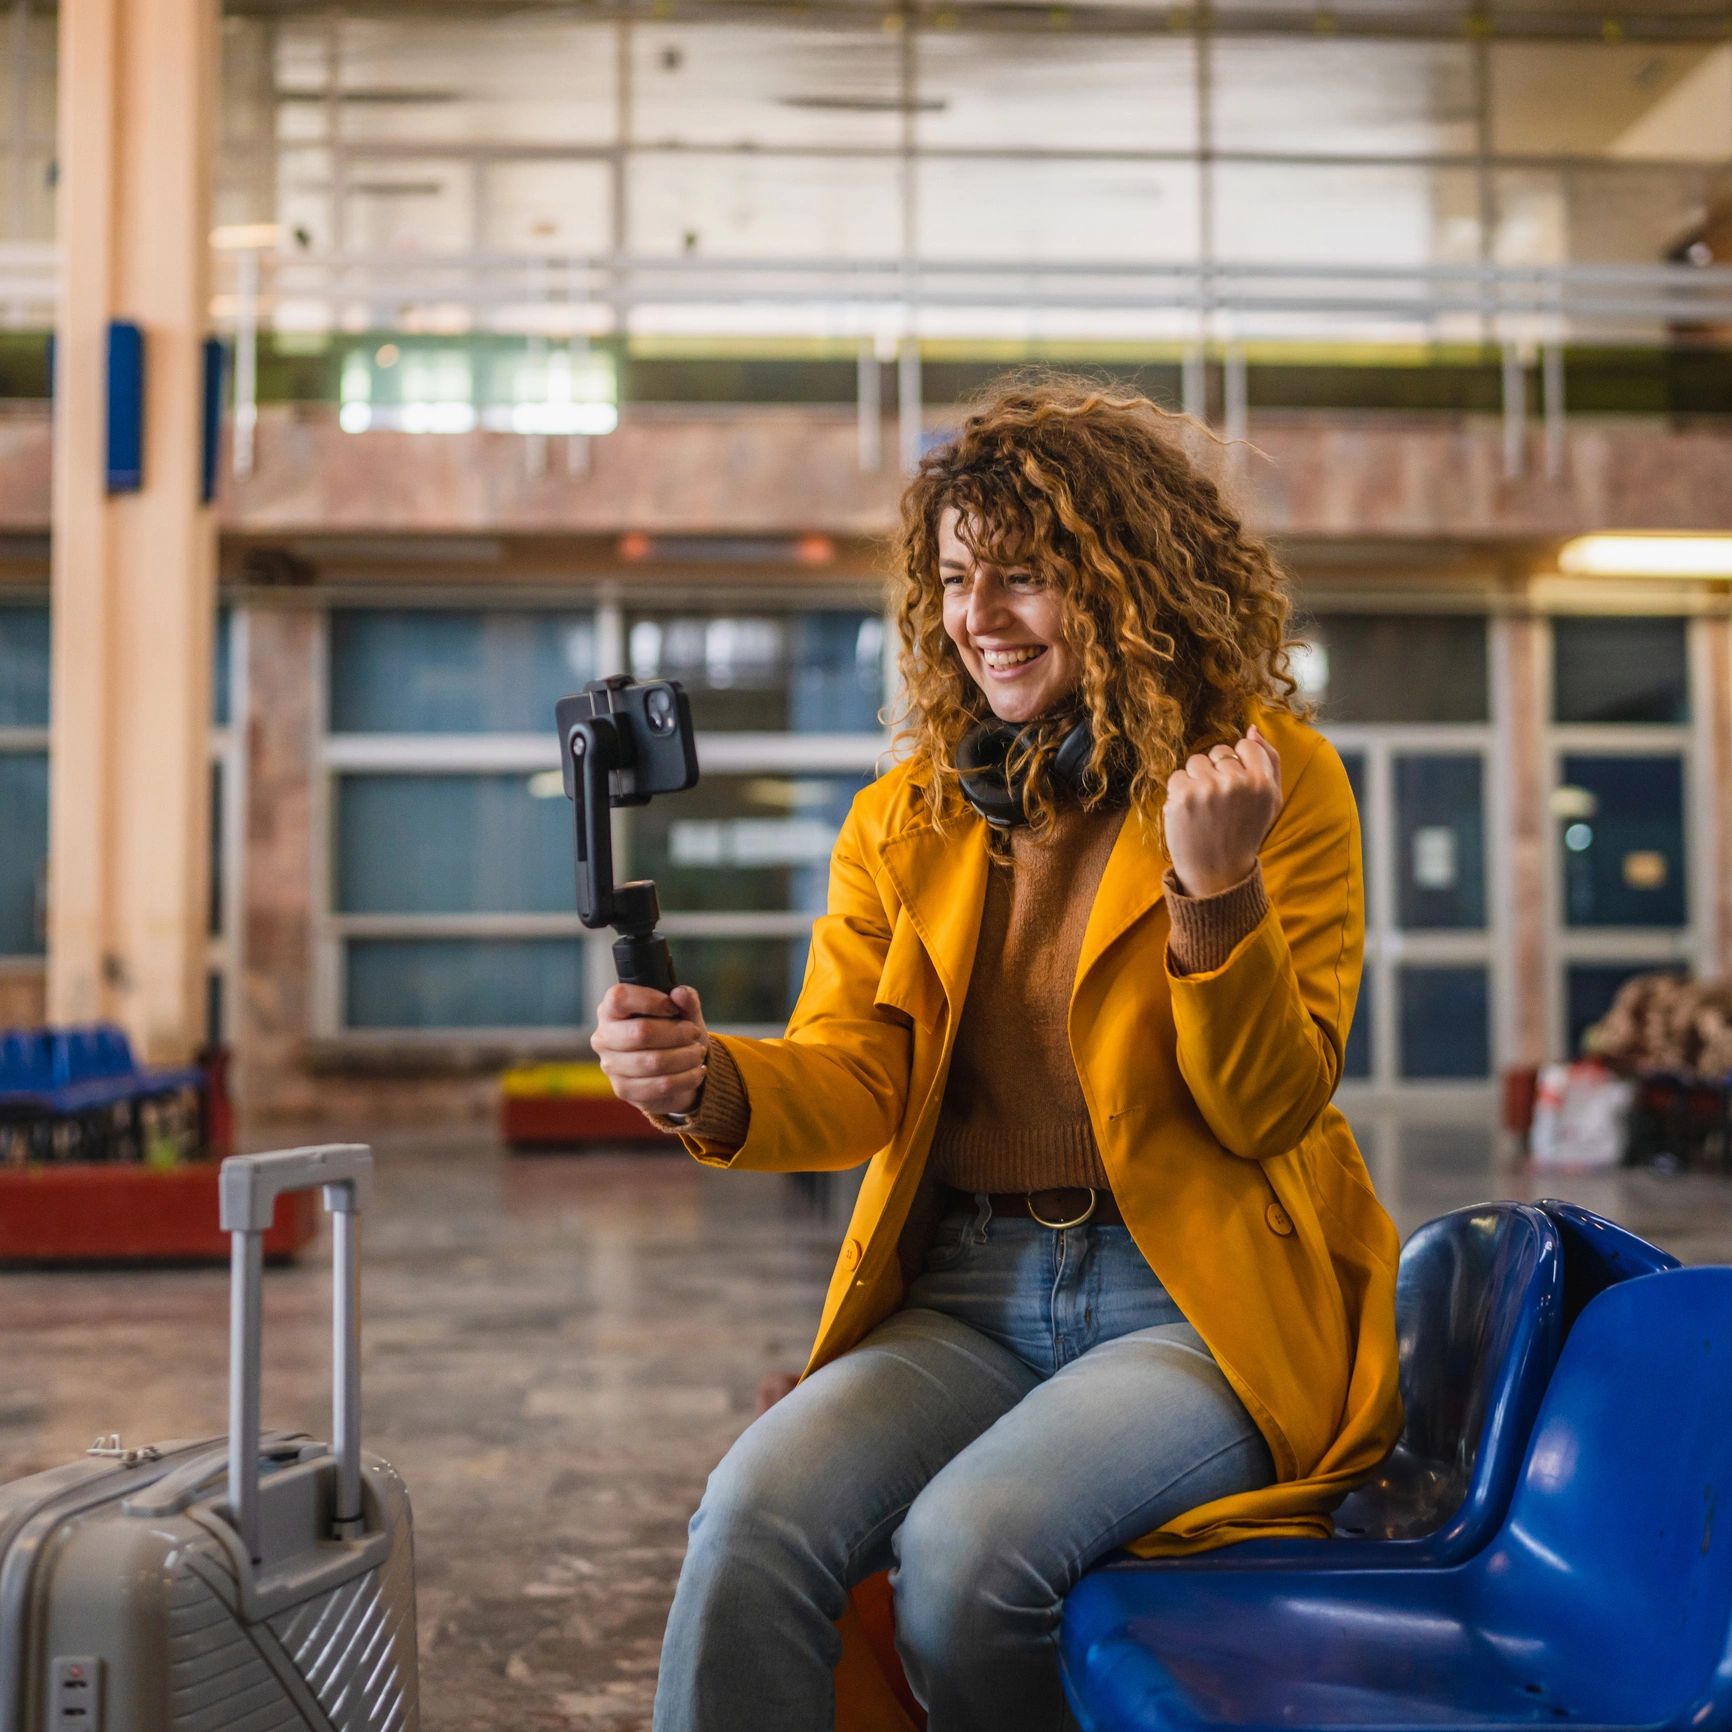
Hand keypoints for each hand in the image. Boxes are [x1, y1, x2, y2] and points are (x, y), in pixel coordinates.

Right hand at [589, 983, 709, 1116]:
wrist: (672, 1070)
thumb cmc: (672, 1033)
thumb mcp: (683, 1012)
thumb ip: (685, 999)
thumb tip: (681, 994)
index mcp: (610, 1010)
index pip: (620, 998)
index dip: (652, 1000)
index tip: (674, 1008)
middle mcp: (604, 1037)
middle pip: (641, 1032)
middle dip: (678, 1033)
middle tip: (693, 1033)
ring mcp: (611, 1066)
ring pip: (654, 1062)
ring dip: (686, 1057)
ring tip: (697, 1053)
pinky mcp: (624, 1090)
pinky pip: (661, 1085)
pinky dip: (687, 1078)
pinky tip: (696, 1071)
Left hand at [1163, 725, 1282, 897]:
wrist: (1217, 872)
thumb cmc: (1244, 833)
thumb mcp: (1270, 800)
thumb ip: (1269, 761)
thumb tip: (1253, 728)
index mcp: (1262, 782)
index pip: (1245, 745)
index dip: (1237, 764)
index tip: (1236, 787)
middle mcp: (1237, 782)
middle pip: (1218, 752)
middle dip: (1216, 773)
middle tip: (1220, 804)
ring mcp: (1208, 788)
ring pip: (1196, 761)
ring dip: (1196, 781)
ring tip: (1204, 808)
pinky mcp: (1183, 797)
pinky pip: (1176, 776)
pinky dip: (1179, 793)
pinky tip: (1189, 814)